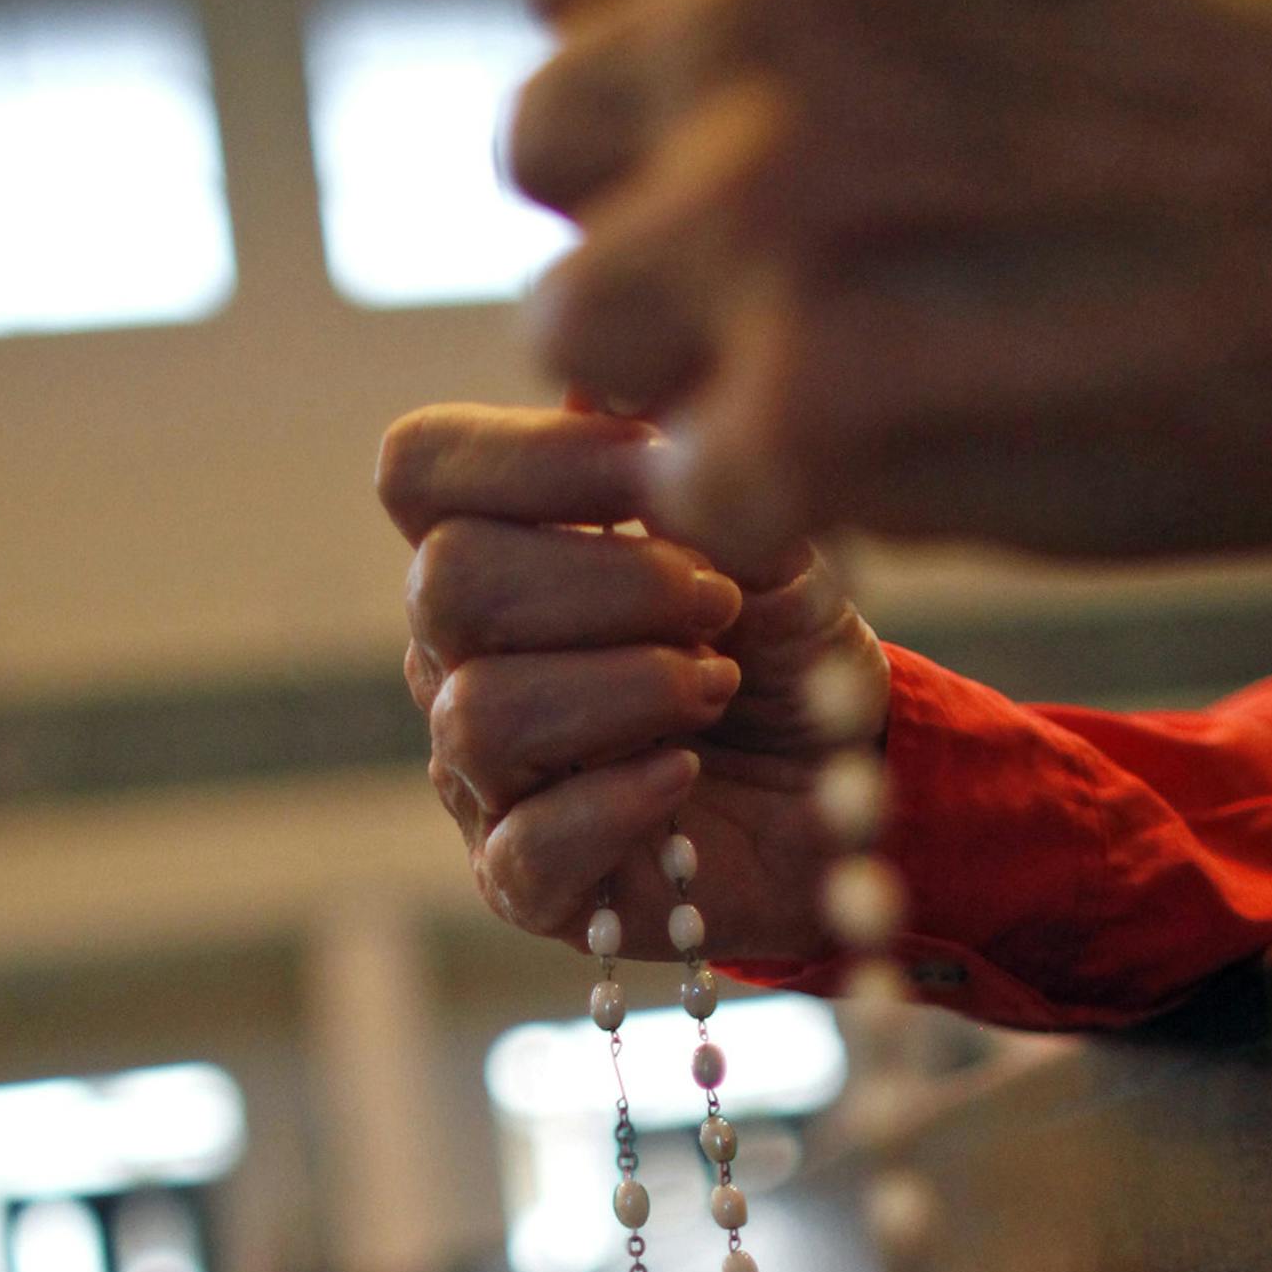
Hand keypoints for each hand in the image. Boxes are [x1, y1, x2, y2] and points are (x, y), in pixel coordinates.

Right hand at [375, 402, 888, 958]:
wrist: (849, 797)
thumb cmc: (783, 652)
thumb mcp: (769, 541)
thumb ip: (693, 472)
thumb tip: (619, 386)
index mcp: (492, 547)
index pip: (422, 467)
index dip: (534, 454)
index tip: (663, 469)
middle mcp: (457, 658)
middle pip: (448, 582)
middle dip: (608, 580)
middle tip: (717, 604)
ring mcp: (480, 778)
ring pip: (482, 712)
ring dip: (626, 688)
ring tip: (715, 688)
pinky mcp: (524, 885)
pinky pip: (528, 842)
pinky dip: (621, 798)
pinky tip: (684, 774)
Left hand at [512, 0, 1271, 568]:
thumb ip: (829, 9)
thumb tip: (680, 130)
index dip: (662, 109)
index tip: (777, 177)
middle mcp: (742, 15)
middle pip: (553, 166)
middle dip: (664, 245)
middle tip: (835, 308)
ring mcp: (764, 205)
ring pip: (583, 337)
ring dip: (701, 384)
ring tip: (884, 394)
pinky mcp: (816, 400)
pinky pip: (693, 490)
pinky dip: (786, 514)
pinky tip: (920, 479)